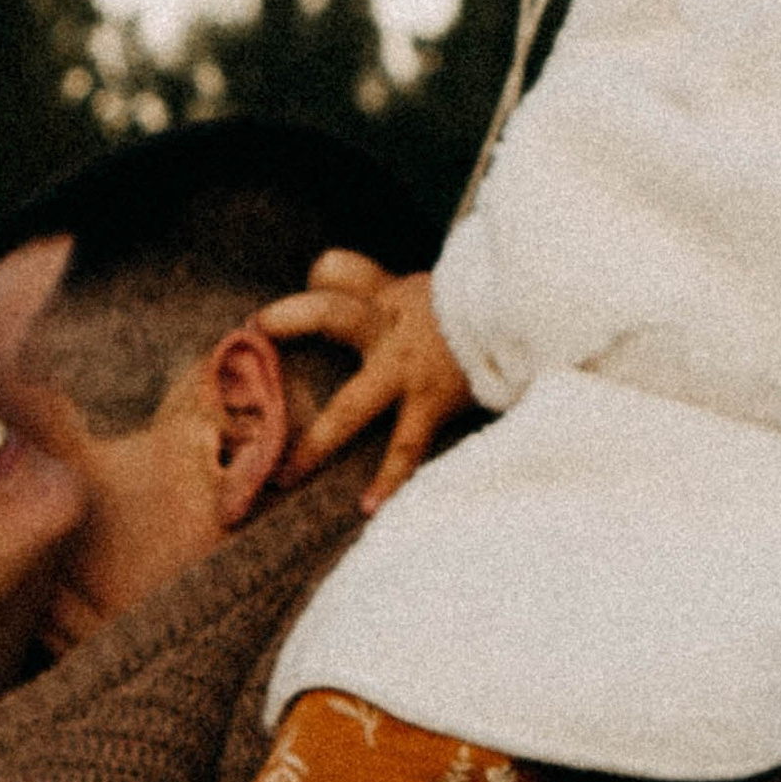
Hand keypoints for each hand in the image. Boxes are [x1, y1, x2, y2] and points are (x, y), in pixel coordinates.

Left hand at [257, 254, 471, 512]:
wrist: (530, 322)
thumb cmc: (471, 314)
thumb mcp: (419, 289)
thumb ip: (372, 286)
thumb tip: (320, 273)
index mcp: (387, 300)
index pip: (336, 275)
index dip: (298, 295)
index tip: (258, 325)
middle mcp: (390, 328)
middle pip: (329, 314)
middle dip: (290, 322)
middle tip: (250, 346)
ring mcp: (408, 369)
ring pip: (353, 405)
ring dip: (318, 442)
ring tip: (286, 475)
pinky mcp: (433, 403)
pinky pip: (406, 447)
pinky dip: (389, 480)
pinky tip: (369, 507)